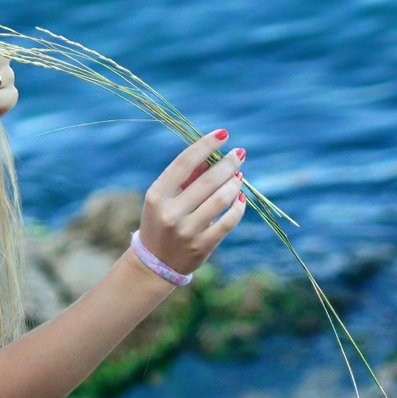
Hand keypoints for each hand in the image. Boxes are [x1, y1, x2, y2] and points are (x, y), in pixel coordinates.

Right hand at [137, 129, 248, 276]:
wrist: (156, 263)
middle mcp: (170, 213)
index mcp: (157, 195)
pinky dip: (238, 208)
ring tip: (239, 176)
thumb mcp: (165, 198)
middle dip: (227, 164)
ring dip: (234, 184)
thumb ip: (187, 177)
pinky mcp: (201, 247)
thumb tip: (214, 154)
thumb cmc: (162, 220)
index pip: (184, 163)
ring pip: (220, 200)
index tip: (223, 134)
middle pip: (206, 181)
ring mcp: (186, 231)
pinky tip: (241, 198)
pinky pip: (227, 222)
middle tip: (239, 154)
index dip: (205, 146)